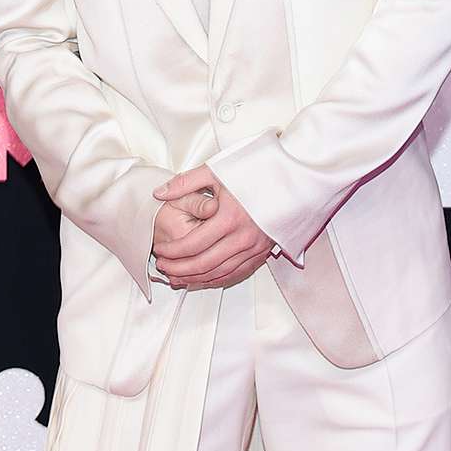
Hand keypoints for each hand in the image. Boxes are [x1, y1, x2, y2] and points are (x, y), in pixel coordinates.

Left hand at [152, 166, 275, 289]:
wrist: (291, 180)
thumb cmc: (255, 172)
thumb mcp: (217, 171)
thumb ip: (186, 182)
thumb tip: (159, 193)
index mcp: (229, 218)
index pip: (192, 244)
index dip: (172, 251)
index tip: (161, 250)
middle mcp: (243, 237)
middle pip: (203, 264)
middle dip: (179, 269)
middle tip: (163, 266)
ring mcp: (255, 248)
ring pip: (219, 273)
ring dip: (195, 278)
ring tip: (177, 276)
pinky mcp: (262, 253)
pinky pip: (236, 274)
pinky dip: (217, 279)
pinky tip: (203, 278)